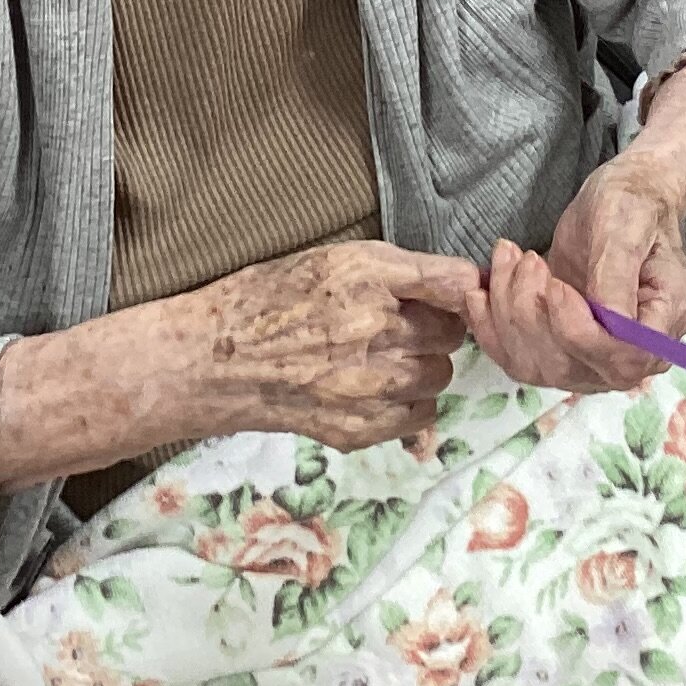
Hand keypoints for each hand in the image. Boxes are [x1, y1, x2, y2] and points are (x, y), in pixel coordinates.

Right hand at [181, 240, 485, 448]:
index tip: (455, 292)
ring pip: (439, 375)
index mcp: (365, 277)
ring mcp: (368, 385)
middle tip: (396, 325)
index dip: (459, 287)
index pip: (448, 280)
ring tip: (380, 358)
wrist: (215, 361)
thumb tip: (471, 279)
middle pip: (451, 333)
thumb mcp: (334, 259)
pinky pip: (421, 414)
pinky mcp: (360, 427)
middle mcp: (372, 330)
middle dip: (432, 327)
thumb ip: (403, 269)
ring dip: (422, 366)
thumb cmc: (271, 299)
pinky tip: (373, 387)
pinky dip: (408, 402)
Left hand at [476, 151, 685, 393]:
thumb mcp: (625, 225)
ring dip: (506, 315)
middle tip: (525, 259)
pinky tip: (477, 292)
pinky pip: (518, 360)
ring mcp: (595, 358)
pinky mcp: (561, 350)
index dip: (578, 331)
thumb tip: (610, 324)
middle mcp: (634, 353)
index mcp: (665, 322)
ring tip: (508, 259)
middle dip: (532, 316)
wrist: (616, 202)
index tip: (554, 284)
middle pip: (572, 368)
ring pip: (537, 367)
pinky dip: (490, 328)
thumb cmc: (630, 204)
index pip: (622, 358)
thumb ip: (617, 274)